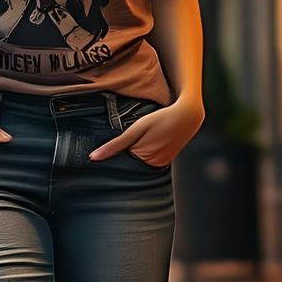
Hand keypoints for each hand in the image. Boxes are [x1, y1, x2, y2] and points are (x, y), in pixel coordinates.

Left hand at [88, 96, 203, 168]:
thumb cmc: (161, 118)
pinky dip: (146, 153)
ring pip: (140, 162)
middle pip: (130, 165)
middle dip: (125, 155)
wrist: (188, 114)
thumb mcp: (136, 129)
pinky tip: (149, 141)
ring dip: (136, 154)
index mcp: (143, 160)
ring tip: (143, 138)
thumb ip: (115, 144)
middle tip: (131, 137)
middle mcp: (153, 166)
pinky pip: (150, 160)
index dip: (114, 154)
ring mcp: (161, 165)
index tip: (111, 146)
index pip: (120, 163)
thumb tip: (93, 158)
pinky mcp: (166, 161)